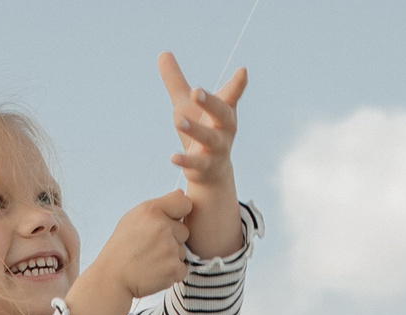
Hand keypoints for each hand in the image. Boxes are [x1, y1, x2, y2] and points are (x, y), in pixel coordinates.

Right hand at [64, 191, 190, 314]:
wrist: (112, 278)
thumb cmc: (122, 247)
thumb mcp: (133, 218)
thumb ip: (159, 206)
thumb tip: (182, 194)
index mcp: (152, 211)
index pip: (184, 203)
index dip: (179, 213)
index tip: (170, 221)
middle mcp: (162, 227)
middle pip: (184, 231)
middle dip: (172, 239)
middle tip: (150, 247)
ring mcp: (170, 249)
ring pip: (182, 251)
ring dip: (170, 257)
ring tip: (149, 260)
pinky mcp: (174, 269)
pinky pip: (182, 268)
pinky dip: (171, 273)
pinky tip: (154, 271)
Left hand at [157, 52, 245, 256]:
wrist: (210, 171)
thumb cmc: (201, 129)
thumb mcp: (186, 105)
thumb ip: (176, 81)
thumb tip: (163, 53)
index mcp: (223, 111)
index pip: (231, 95)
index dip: (237, 84)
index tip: (242, 71)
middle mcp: (224, 129)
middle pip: (222, 114)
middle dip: (210, 102)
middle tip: (196, 90)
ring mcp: (217, 149)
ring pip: (209, 139)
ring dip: (195, 130)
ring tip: (177, 120)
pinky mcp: (205, 167)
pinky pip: (197, 164)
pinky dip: (185, 161)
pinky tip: (172, 157)